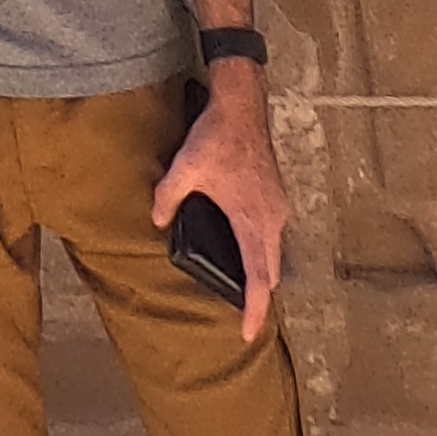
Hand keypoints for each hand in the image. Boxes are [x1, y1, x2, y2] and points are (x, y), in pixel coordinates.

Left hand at [150, 64, 288, 345]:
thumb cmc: (218, 136)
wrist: (243, 103)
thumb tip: (158, 221)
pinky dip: (263, 249)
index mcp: (252, 220)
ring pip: (274, 251)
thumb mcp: (185, 168)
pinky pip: (273, 233)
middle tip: (246, 318)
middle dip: (259, 297)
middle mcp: (272, 218)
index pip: (257, 278)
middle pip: (271, 271)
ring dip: (263, 271)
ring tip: (246, 287)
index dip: (253, 309)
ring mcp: (278, 205)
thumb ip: (168, 198)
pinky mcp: (276, 193)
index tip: (247, 332)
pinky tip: (247, 246)